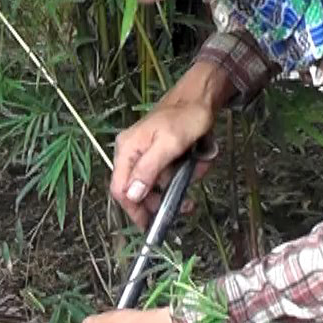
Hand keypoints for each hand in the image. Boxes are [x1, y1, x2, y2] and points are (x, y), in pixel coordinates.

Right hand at [111, 102, 213, 228]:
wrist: (201, 97)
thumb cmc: (186, 116)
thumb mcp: (170, 143)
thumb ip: (149, 169)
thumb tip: (132, 195)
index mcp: (127, 149)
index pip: (120, 189)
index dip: (134, 210)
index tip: (150, 225)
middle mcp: (130, 153)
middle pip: (138, 190)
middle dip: (162, 198)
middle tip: (184, 204)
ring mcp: (144, 153)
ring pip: (156, 184)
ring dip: (177, 184)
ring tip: (195, 171)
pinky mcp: (158, 154)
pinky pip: (166, 173)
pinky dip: (182, 174)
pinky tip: (194, 165)